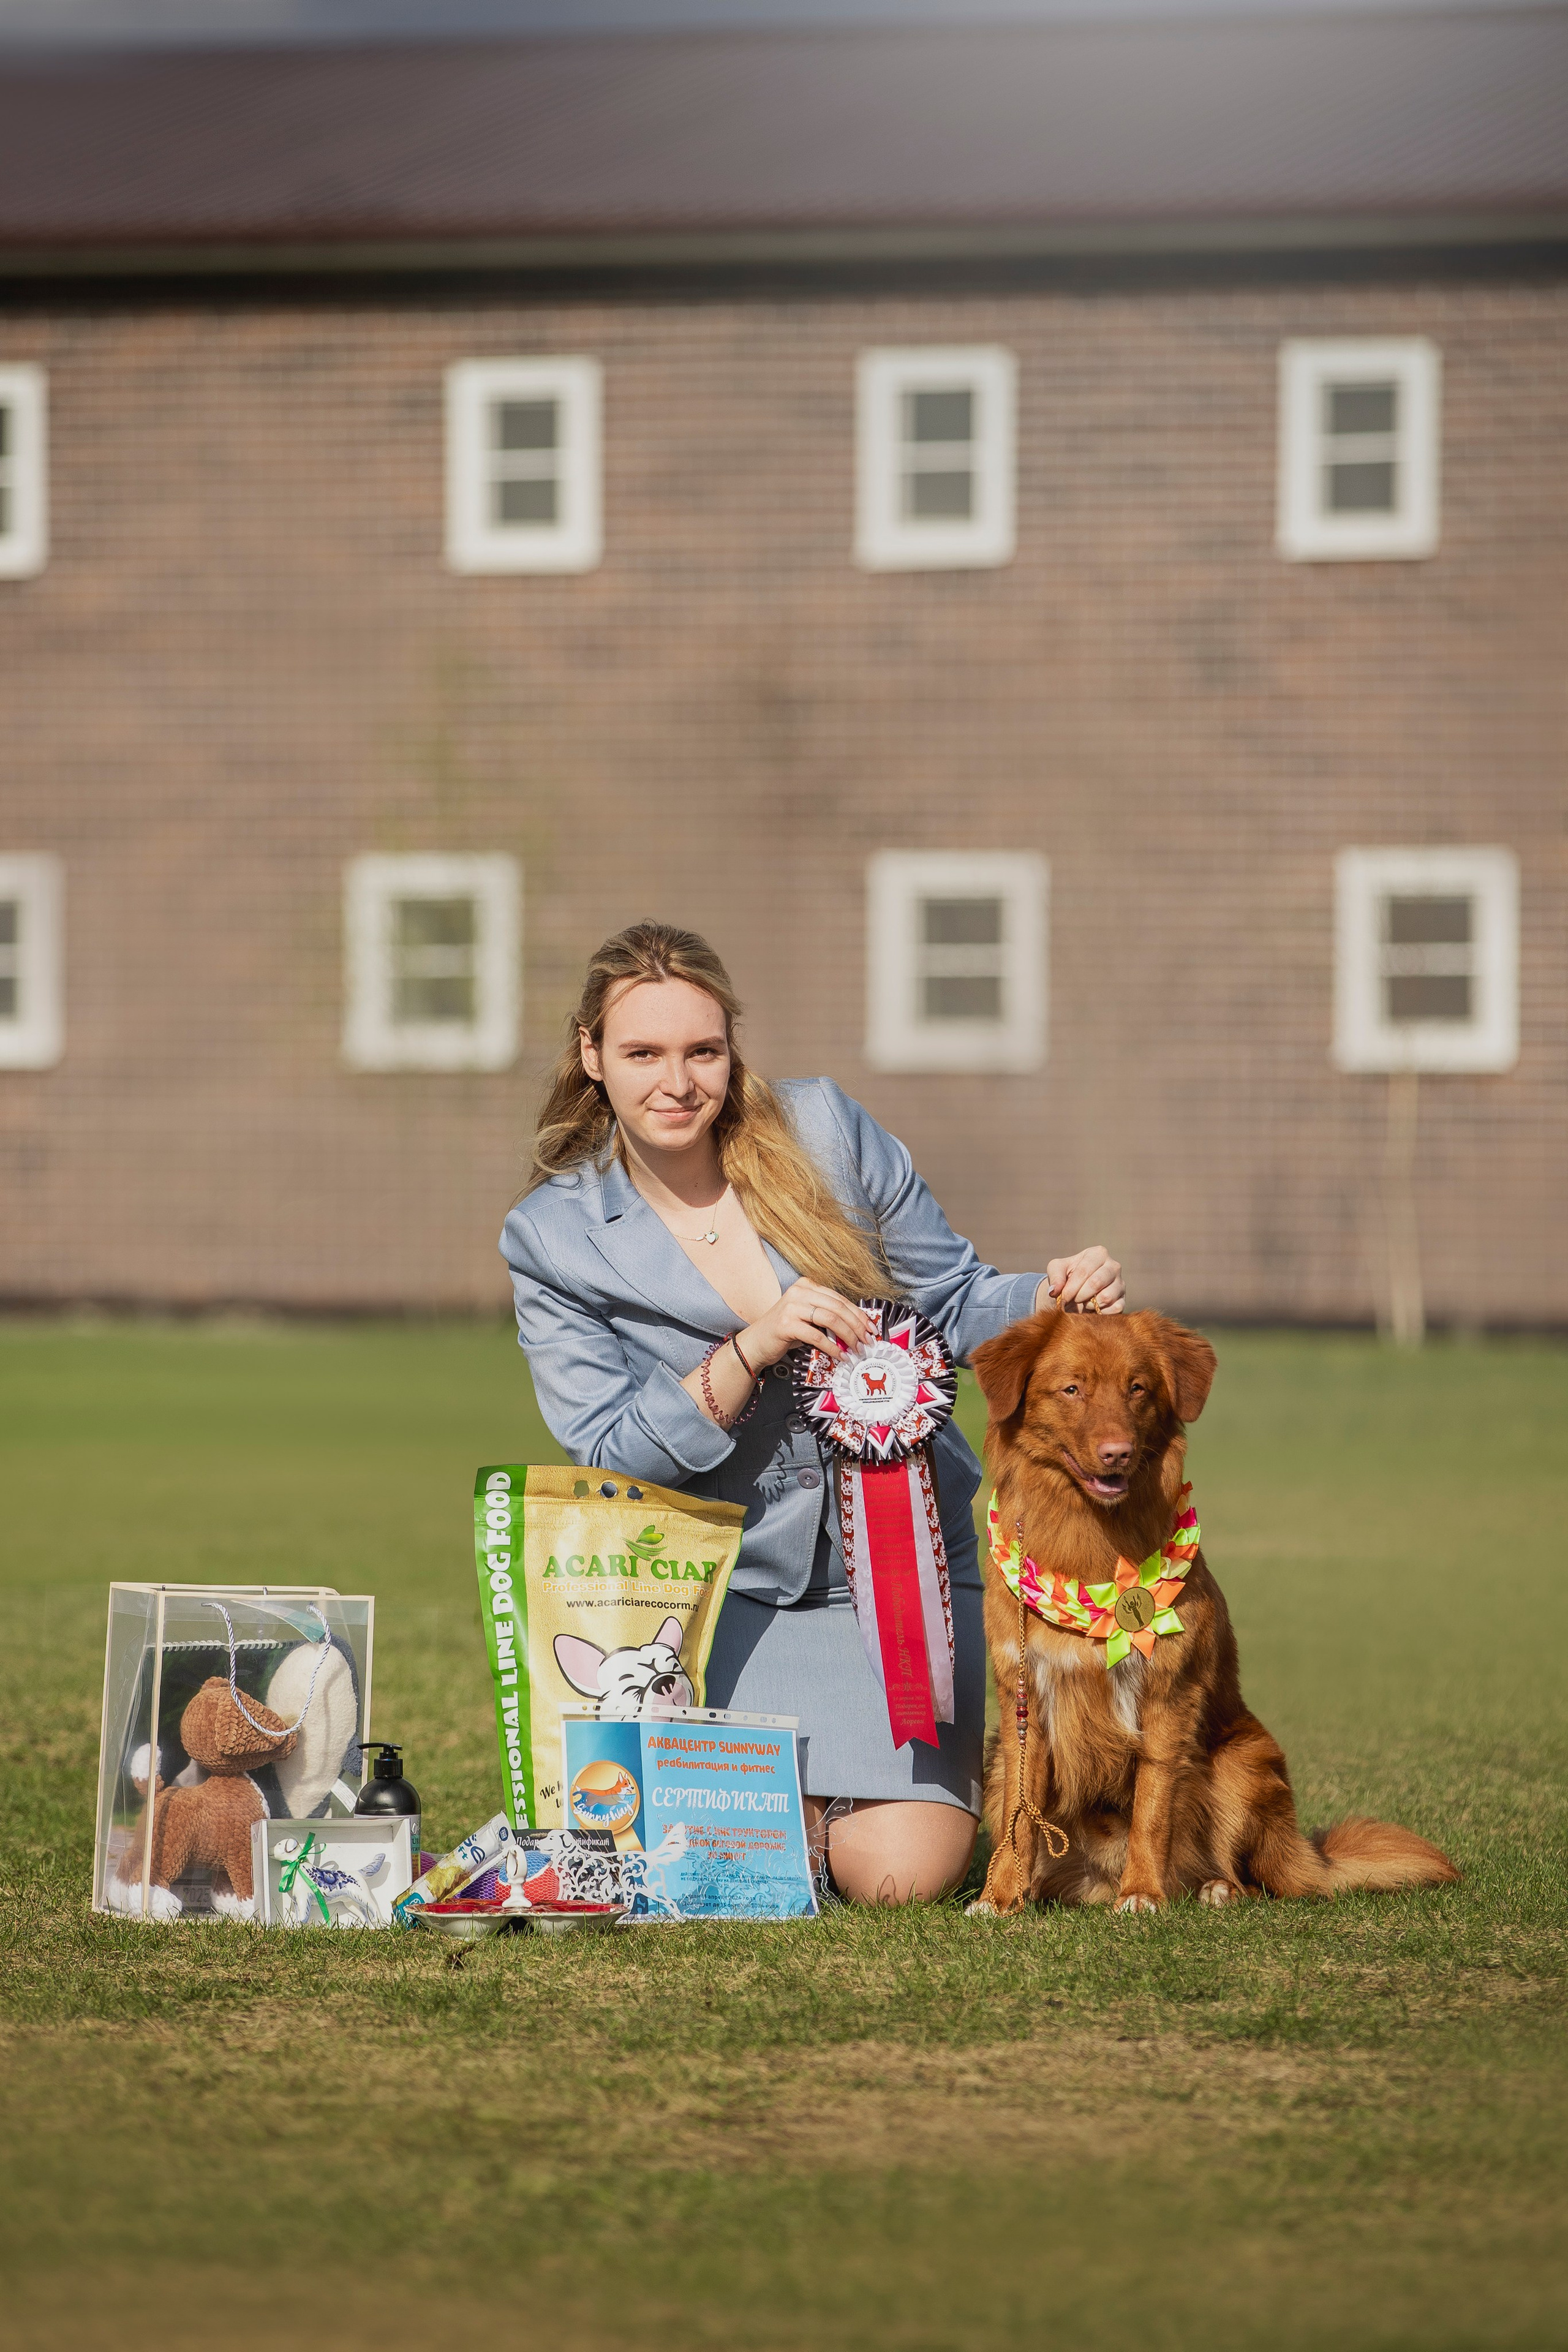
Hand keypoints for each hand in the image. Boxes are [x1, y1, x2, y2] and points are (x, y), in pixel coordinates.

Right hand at [740, 1282, 878, 1370]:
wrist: (756, 1344)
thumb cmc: (785, 1332)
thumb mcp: (808, 1318)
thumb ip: (828, 1316)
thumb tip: (858, 1327)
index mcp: (807, 1285)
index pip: (840, 1299)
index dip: (859, 1314)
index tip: (871, 1328)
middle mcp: (799, 1291)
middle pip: (838, 1307)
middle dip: (857, 1326)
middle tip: (868, 1341)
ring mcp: (791, 1306)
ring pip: (831, 1319)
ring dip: (848, 1337)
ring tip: (857, 1349)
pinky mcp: (786, 1324)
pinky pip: (817, 1336)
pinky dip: (832, 1347)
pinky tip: (840, 1356)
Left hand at [1041, 1247, 1123, 1315]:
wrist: (1076, 1291)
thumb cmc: (1067, 1276)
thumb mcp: (1056, 1270)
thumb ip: (1055, 1276)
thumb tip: (1055, 1290)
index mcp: (1098, 1254)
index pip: (1084, 1271)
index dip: (1071, 1287)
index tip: (1062, 1297)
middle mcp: (1113, 1266)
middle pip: (1096, 1283)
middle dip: (1079, 1295)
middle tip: (1072, 1299)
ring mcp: (1121, 1283)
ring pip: (1106, 1297)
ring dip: (1089, 1305)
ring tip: (1083, 1302)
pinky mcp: (1123, 1300)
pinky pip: (1115, 1309)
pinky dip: (1100, 1313)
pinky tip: (1092, 1309)